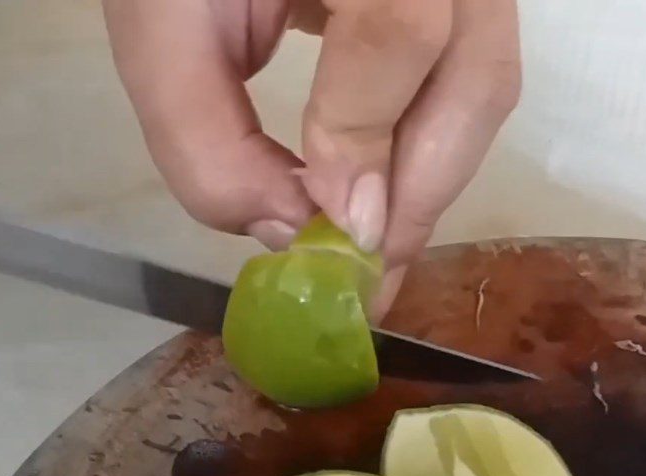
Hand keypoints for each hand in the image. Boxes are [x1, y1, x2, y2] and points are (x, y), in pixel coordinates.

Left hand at [104, 1, 519, 284]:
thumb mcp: (161, 31)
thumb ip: (208, 138)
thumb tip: (292, 234)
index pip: (399, 30)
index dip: (366, 141)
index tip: (331, 232)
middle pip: (476, 80)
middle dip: (414, 196)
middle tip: (362, 277)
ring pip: (483, 92)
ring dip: (423, 182)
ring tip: (364, 243)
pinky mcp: (463, 1)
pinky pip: (468, 86)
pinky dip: (423, 152)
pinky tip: (374, 189)